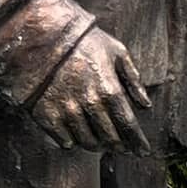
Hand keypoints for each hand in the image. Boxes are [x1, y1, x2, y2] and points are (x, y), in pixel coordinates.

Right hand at [31, 28, 151, 153]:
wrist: (40, 36)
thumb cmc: (83, 41)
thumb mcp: (116, 51)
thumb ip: (133, 80)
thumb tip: (146, 106)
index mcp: (108, 88)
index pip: (128, 125)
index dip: (138, 142)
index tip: (143, 151)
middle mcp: (89, 104)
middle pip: (110, 139)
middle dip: (120, 146)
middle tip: (123, 148)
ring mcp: (67, 112)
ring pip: (88, 143)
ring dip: (98, 146)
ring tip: (101, 142)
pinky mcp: (47, 116)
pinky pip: (65, 142)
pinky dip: (74, 141)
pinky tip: (77, 134)